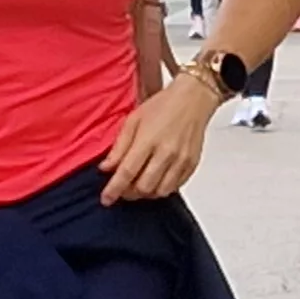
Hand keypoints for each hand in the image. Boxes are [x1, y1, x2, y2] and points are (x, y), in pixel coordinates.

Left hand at [100, 72, 218, 203]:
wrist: (193, 99)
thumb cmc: (162, 106)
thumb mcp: (133, 120)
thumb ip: (119, 146)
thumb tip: (106, 168)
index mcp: (148, 140)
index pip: (127, 172)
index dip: (114, 189)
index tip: (106, 199)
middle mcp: (167, 153)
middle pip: (143, 187)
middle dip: (129, 193)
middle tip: (122, 187)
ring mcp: (181, 161)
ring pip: (160, 192)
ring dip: (145, 193)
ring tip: (138, 183)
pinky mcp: (192, 165)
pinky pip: (175, 187)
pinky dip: (162, 189)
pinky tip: (155, 179)